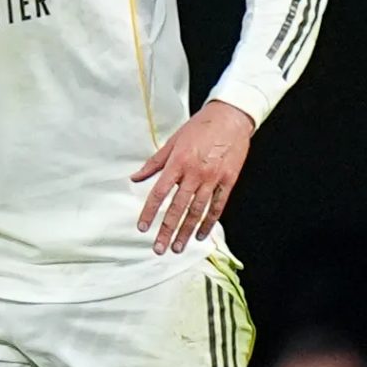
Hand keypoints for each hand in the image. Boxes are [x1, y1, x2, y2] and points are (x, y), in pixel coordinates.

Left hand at [133, 100, 254, 253]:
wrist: (231, 117)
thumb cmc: (200, 127)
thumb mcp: (173, 141)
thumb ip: (154, 163)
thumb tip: (135, 177)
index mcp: (178, 162)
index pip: (159, 193)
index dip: (150, 212)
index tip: (143, 228)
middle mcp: (194, 173)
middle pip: (177, 208)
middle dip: (167, 230)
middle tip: (159, 248)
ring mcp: (213, 178)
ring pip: (197, 211)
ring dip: (186, 232)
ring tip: (178, 247)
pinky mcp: (229, 181)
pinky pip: (217, 206)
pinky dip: (209, 222)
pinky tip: (201, 234)